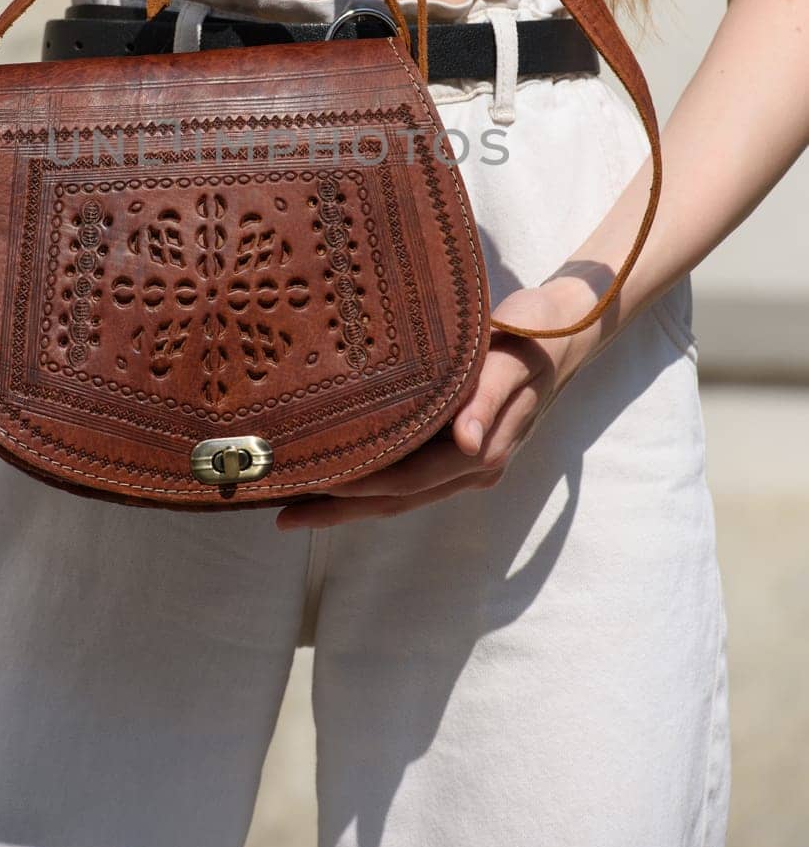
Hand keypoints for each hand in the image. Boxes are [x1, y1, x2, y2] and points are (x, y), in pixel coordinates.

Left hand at [274, 279, 605, 530]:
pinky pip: (408, 473)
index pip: (408, 480)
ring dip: (351, 501)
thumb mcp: (511, 361)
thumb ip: (488, 401)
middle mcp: (473, 465)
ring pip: (399, 492)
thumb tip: (466, 444)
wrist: (563, 330)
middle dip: (340, 509)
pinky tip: (340, 473)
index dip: (359, 488)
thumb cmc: (531, 338)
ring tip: (298, 503)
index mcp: (482, 450)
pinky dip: (371, 480)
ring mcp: (467, 460)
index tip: (313, 489)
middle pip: (396, 498)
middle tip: (284, 515)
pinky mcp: (460, 445)